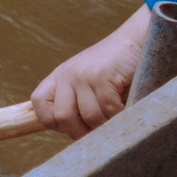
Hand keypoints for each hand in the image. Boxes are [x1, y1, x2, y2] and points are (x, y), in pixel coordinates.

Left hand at [30, 4, 152, 138]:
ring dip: (106, 124)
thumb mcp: (86, 82)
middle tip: (98, 130)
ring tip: (116, 116)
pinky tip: (125, 108)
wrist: (136, 40)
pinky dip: (119, 116)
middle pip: (62, 118)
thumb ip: (75, 102)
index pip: (39, 105)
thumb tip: (75, 136)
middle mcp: (66, 74)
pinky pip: (109, 109)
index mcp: (59, 77)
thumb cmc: (114, 69)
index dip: (55, 122)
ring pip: (89, 117)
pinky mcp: (102, 75)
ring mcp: (84, 74)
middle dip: (82, 132)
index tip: (75, 125)